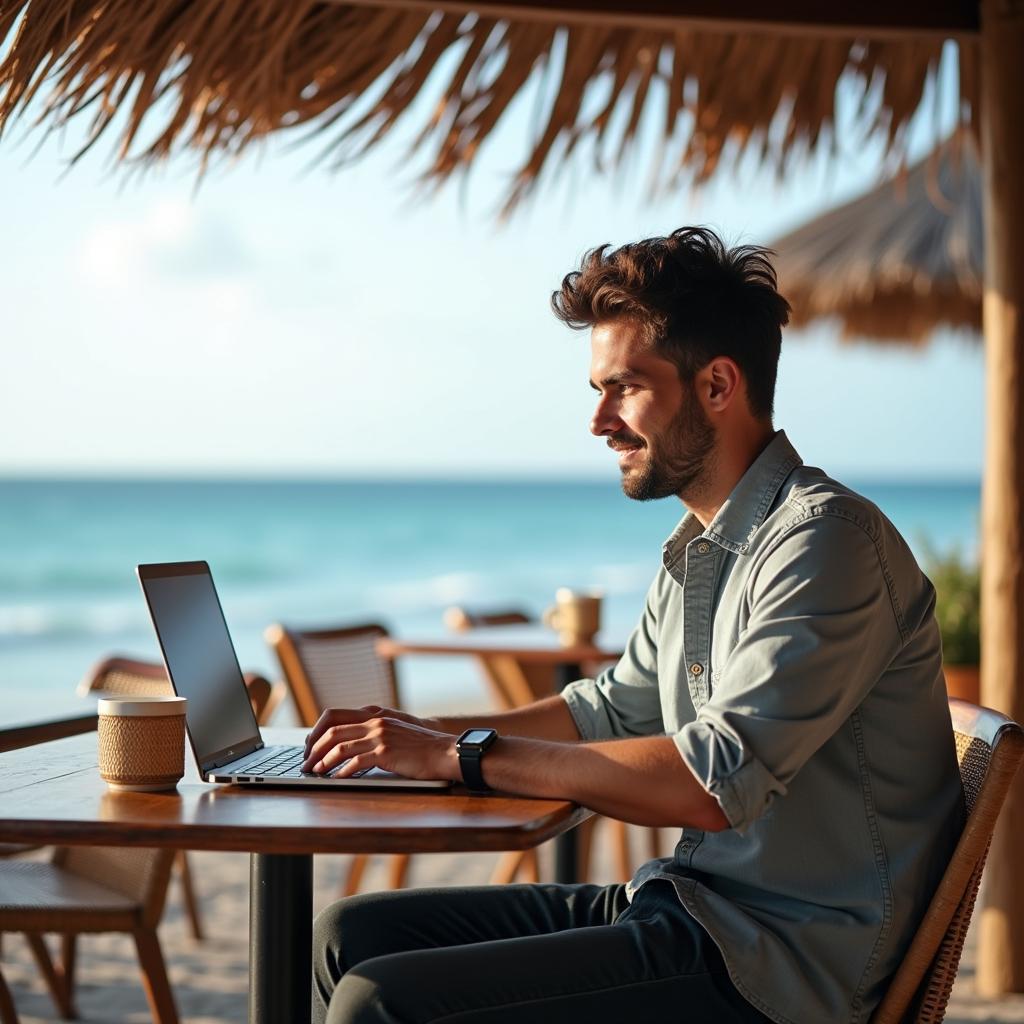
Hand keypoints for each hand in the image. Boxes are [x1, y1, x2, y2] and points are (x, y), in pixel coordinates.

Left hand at [301, 706, 457, 780]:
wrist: (444, 751)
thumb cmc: (420, 748)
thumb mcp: (394, 732)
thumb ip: (374, 733)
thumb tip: (350, 746)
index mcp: (374, 715)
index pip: (334, 716)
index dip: (317, 731)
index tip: (309, 746)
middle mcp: (375, 722)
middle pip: (332, 731)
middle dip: (314, 748)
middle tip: (305, 763)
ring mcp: (380, 736)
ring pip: (340, 746)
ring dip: (323, 761)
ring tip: (315, 772)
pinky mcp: (386, 752)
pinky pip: (356, 762)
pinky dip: (342, 771)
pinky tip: (337, 779)